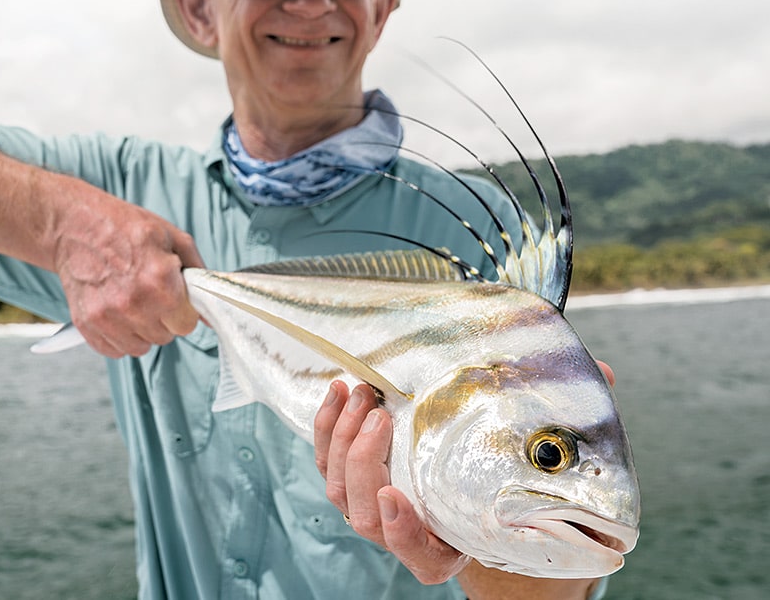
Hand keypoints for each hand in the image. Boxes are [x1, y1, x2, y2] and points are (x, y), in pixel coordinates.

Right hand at [47, 178, 203, 356]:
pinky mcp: (87, 325)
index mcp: (160, 280)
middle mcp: (134, 303)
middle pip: (165, 336)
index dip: (182, 310)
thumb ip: (198, 274)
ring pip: (141, 347)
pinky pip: (115, 350)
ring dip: (141, 329)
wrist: (74, 225)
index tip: (172, 296)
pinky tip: (115, 310)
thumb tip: (210, 311)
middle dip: (163, 318)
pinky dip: (118, 335)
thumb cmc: (124, 228)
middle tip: (149, 292)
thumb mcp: (171, 237)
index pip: (187, 324)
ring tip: (131, 300)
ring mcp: (108, 317)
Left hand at [313, 373, 614, 597]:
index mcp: (445, 543)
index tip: (398, 498)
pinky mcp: (350, 474)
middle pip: (365, 515)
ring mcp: (371, 505)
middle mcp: (403, 531)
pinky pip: (326, 458)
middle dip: (365, 463)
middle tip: (381, 415)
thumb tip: (604, 375)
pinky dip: (327, 426)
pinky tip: (339, 390)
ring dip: (343, 440)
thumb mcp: (535, 449)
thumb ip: (563, 420)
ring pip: (338, 488)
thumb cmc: (503, 465)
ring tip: (362, 393)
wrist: (467, 465)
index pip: (418, 554)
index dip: (402, 532)